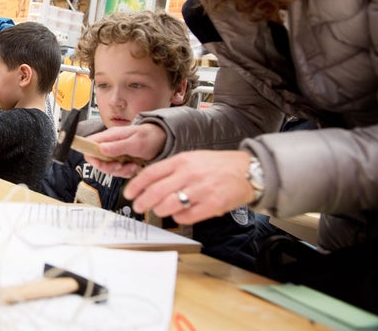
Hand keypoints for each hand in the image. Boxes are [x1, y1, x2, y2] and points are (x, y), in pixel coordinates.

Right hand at [83, 123, 166, 176]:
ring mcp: (115, 153)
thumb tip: (100, 148)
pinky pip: (118, 171)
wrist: (162, 140)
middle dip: (109, 167)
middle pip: (97, 160)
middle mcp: (110, 144)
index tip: (101, 163)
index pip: (89, 144)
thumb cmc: (150, 136)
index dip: (90, 155)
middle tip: (121, 166)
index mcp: (110, 136)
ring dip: (121, 171)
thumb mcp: (135, 142)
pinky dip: (127, 172)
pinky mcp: (121, 161)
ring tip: (133, 165)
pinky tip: (135, 166)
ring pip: (108, 168)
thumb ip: (117, 146)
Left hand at [123, 150, 255, 224]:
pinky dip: (178, 218)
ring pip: (169, 204)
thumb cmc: (218, 166)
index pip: (151, 173)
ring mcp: (201, 190)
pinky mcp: (212, 205)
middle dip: (142, 201)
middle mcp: (189, 174)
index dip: (136, 185)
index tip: (129, 193)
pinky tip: (179, 215)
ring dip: (159, 210)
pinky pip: (187, 216)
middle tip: (138, 207)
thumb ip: (172, 170)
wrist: (248, 171)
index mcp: (182, 161)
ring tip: (158, 210)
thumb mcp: (192, 159)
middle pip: (156, 191)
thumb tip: (150, 183)